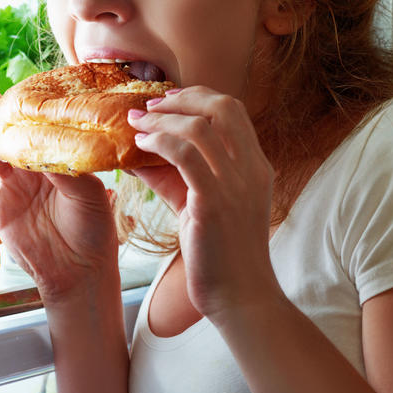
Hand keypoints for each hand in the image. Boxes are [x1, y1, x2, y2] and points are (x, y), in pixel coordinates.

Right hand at [0, 84, 118, 302]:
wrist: (80, 271)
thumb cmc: (94, 231)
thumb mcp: (88, 192)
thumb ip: (64, 168)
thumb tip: (42, 143)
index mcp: (61, 165)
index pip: (40, 132)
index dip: (27, 113)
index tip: (19, 90)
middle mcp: (36, 174)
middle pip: (12, 138)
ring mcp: (15, 190)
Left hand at [128, 87, 280, 322]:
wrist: (240, 296)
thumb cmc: (222, 255)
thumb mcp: (203, 206)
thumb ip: (177, 177)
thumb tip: (140, 155)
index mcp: (256, 166)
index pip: (234, 110)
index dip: (199, 97)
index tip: (168, 101)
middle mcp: (251, 168)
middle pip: (223, 106)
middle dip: (182, 98)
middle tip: (150, 106)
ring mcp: (235, 184)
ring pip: (199, 127)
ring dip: (162, 119)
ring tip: (136, 125)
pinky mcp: (214, 202)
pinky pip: (184, 155)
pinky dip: (159, 143)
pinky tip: (139, 147)